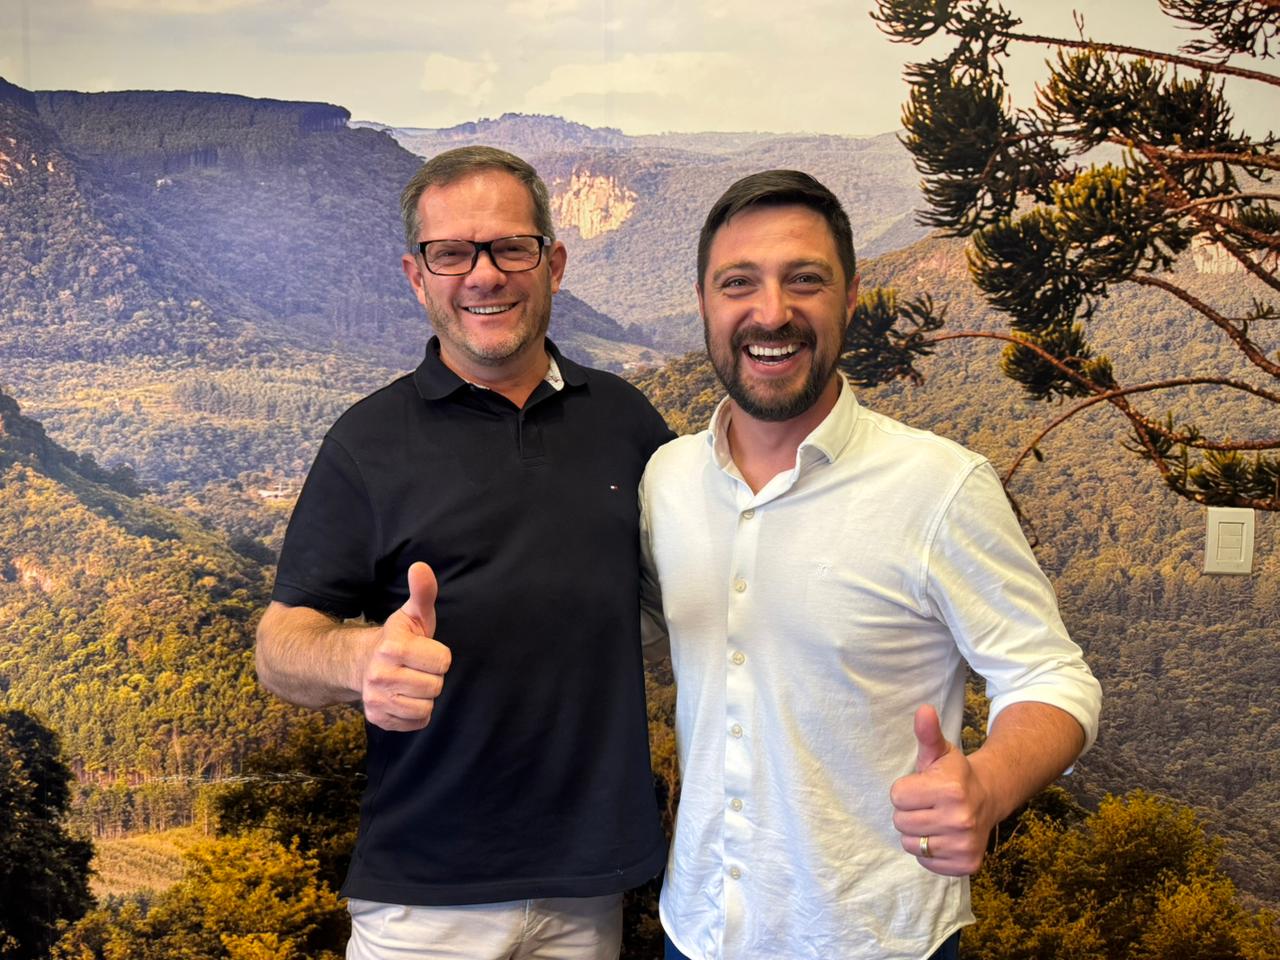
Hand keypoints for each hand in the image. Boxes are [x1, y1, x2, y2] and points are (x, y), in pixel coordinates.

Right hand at [358, 562, 451, 731]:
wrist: (363, 663)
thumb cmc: (400, 638)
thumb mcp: (413, 614)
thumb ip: (422, 592)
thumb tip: (421, 567)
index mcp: (392, 647)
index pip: (443, 661)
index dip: (439, 655)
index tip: (424, 651)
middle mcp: (379, 675)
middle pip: (435, 686)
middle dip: (432, 676)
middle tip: (417, 667)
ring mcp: (376, 699)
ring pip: (426, 707)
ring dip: (425, 696)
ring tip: (412, 681)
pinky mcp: (378, 719)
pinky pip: (417, 723)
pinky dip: (416, 713)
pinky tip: (406, 697)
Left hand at [889, 705, 995, 875]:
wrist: (987, 798)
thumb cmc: (954, 774)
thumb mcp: (940, 752)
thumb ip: (927, 733)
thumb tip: (923, 710)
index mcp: (950, 790)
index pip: (897, 796)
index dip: (905, 790)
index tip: (922, 786)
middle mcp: (960, 819)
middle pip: (900, 822)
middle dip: (909, 812)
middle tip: (928, 804)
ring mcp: (964, 845)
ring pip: (910, 844)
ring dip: (917, 833)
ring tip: (935, 819)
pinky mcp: (966, 864)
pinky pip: (925, 862)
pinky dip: (929, 852)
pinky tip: (943, 836)